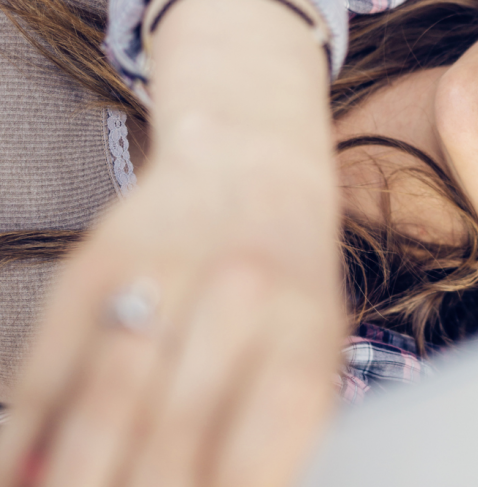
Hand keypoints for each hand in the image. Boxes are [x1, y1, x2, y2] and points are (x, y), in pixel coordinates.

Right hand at [0, 0, 341, 486]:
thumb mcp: (307, 354)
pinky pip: (45, 374)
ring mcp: (164, 277)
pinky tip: (22, 469)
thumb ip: (265, 440)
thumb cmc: (284, 283)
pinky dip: (23, 440)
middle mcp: (238, 303)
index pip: (253, 466)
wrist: (251, 164)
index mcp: (303, 341)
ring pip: (100, 414)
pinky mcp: (95, 264)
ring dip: (73, 480)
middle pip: (168, 450)